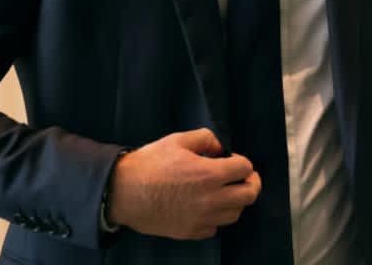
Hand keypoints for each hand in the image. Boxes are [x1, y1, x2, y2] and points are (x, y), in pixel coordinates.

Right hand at [106, 128, 261, 239]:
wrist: (122, 192)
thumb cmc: (149, 164)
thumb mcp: (178, 140)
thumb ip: (206, 138)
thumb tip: (221, 147)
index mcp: (210, 174)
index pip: (246, 169)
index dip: (242, 161)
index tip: (232, 160)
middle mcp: (211, 200)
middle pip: (249, 195)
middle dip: (250, 183)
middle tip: (241, 177)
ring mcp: (201, 219)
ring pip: (235, 214)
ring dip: (234, 201)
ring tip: (223, 191)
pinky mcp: (190, 232)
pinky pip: (215, 227)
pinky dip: (215, 217)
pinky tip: (205, 206)